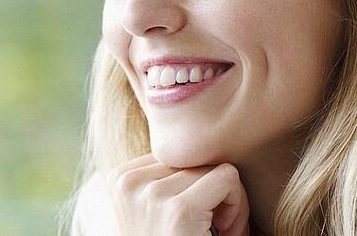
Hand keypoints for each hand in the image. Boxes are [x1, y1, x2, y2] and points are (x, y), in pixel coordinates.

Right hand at [109, 154, 250, 235]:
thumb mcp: (158, 209)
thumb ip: (169, 178)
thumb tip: (206, 131)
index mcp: (120, 178)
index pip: (177, 154)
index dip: (196, 184)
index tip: (200, 218)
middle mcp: (127, 182)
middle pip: (195, 158)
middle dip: (214, 192)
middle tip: (217, 227)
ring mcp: (150, 194)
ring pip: (214, 167)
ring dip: (228, 201)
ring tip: (219, 231)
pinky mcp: (178, 209)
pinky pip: (228, 179)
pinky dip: (237, 206)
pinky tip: (224, 233)